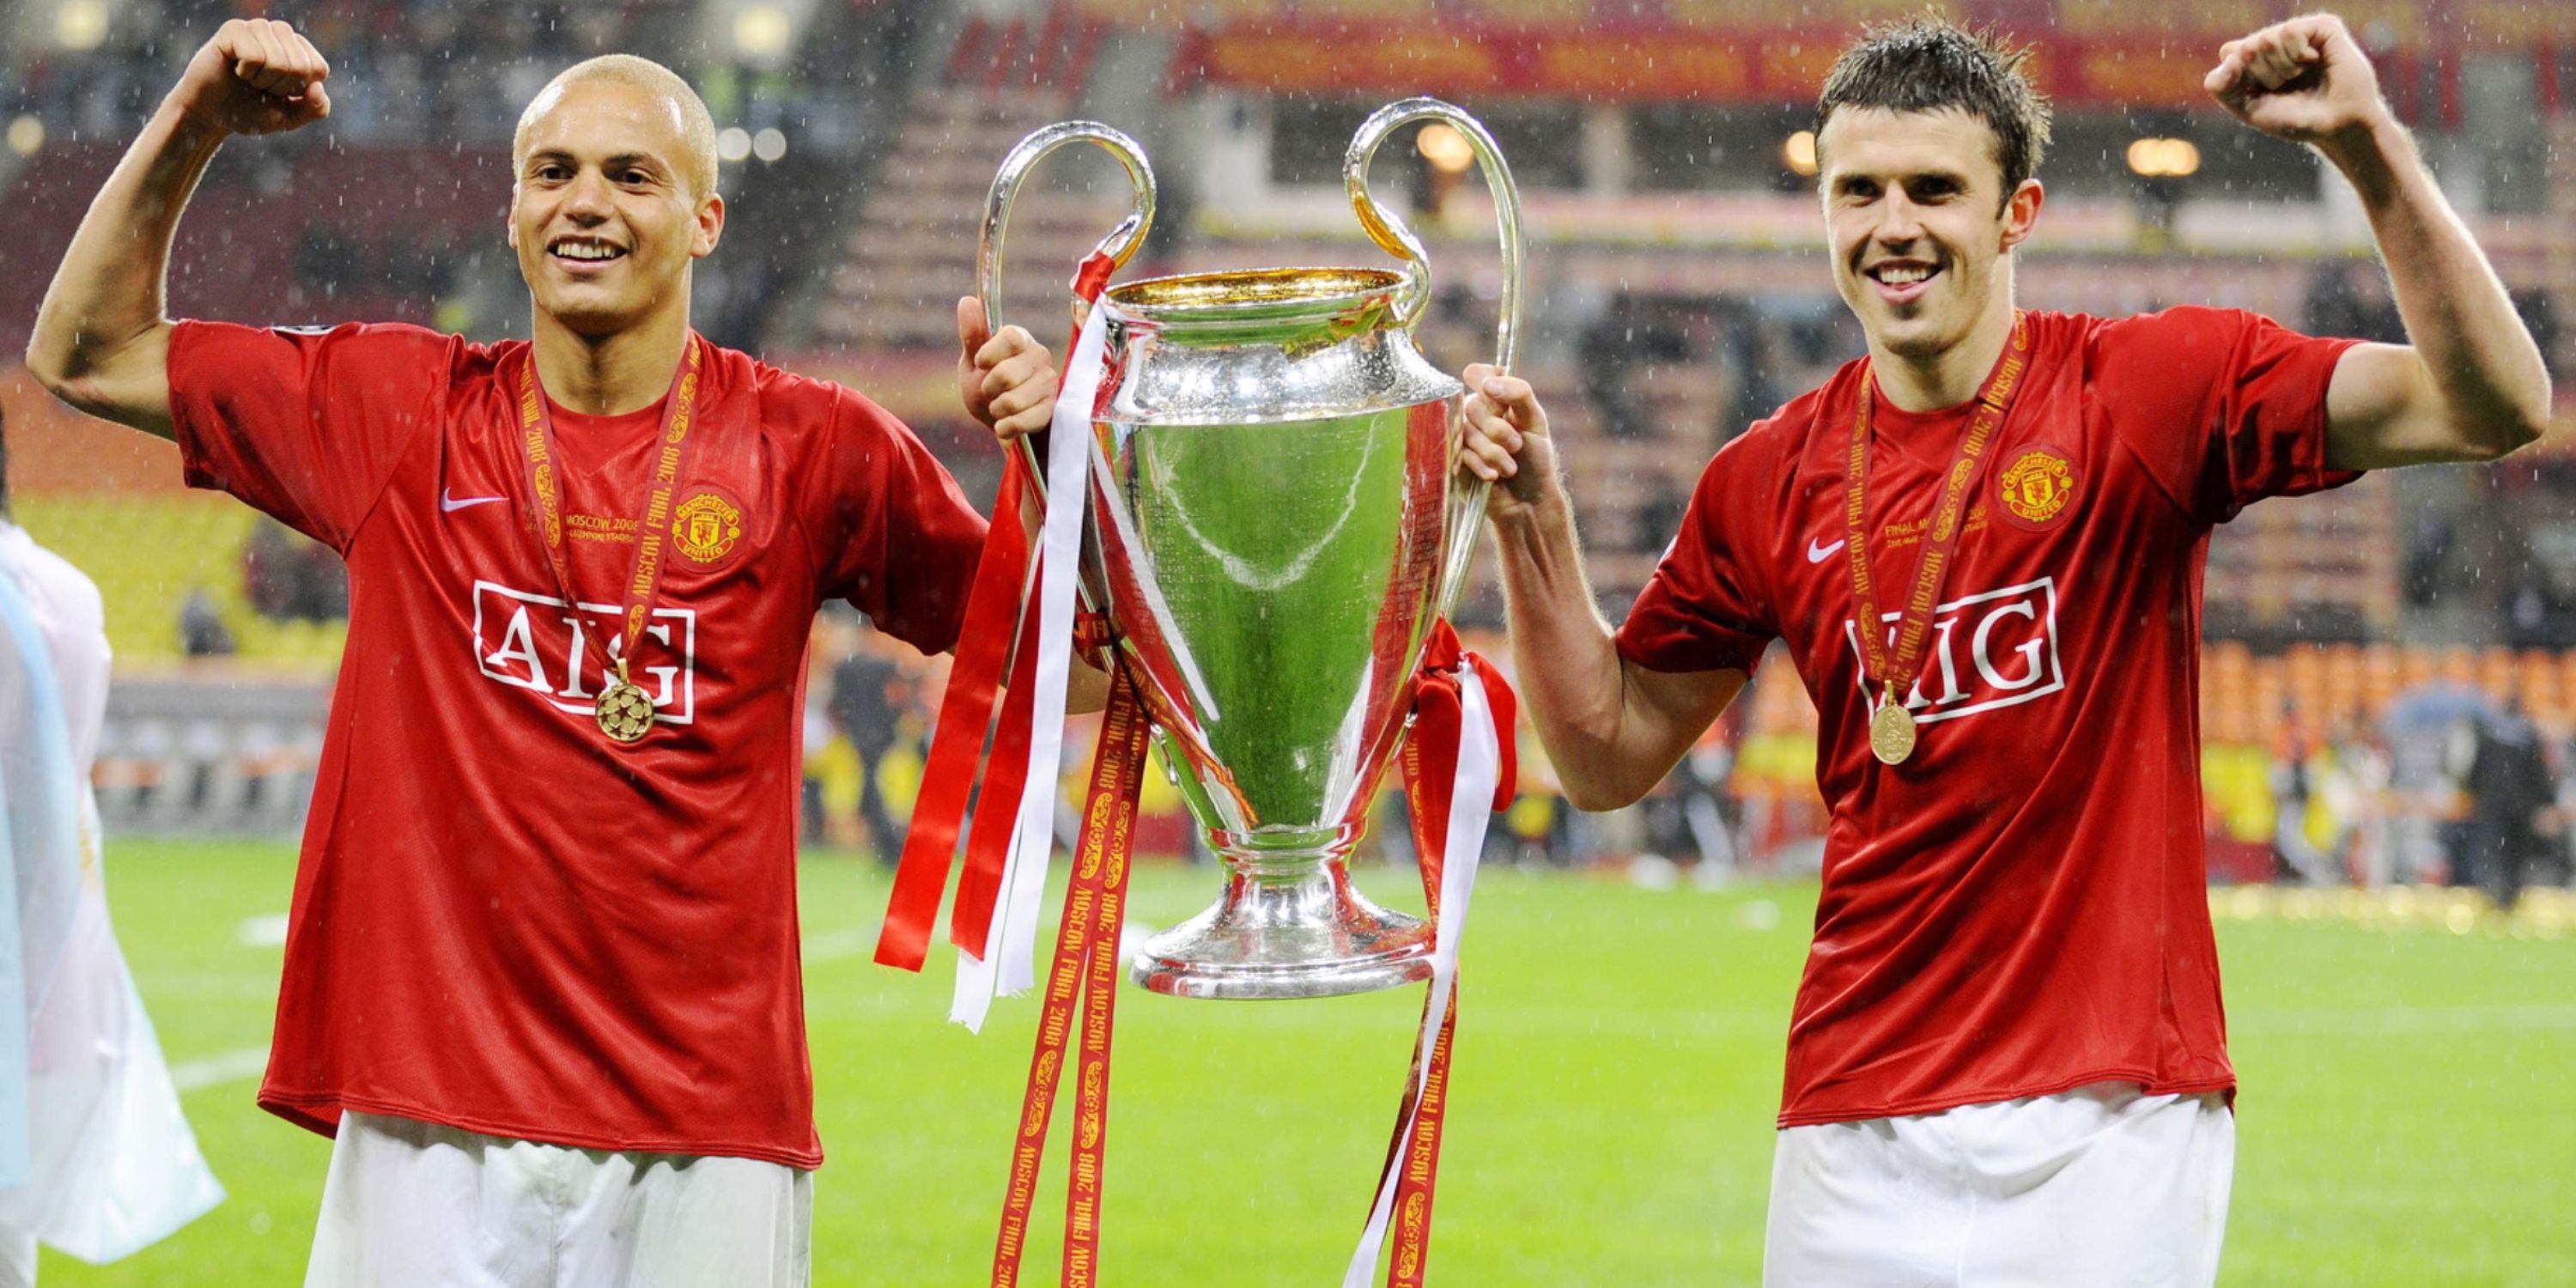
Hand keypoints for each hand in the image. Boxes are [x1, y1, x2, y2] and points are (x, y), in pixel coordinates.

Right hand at [169, 19, 331, 136]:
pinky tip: (235, 69)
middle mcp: (281, 32)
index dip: (298, 90)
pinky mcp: (234, 29)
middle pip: (300, 65)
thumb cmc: (252, 111)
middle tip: (260, 86)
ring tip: (248, 77)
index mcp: (300, 48)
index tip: (279, 91)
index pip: (318, 69)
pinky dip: (246, 72)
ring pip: (278, 62)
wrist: (213, 114)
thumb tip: (318, 88)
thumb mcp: (291, 117)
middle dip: (280, 87)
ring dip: (262, 81)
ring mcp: (257, 27)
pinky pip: (255, 56)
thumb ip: (315, 109)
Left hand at [956, 296, 1056, 440]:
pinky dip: (1006, 427)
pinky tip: (1005, 425)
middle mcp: (1040, 357)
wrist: (1002, 422)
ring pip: (1012, 401)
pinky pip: (1022, 421)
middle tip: (989, 391)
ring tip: (999, 408)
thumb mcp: (973, 364)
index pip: (1012, 337)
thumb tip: (968, 300)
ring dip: (996, 410)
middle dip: (988, 389)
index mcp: (1020, 339)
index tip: (980, 362)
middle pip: (1007, 374)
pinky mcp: (1052, 410)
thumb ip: (972, 335)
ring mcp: (1050, 383)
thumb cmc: (986, 388)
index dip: (991, 353)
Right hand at [1458, 363, 1556, 520]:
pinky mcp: (1454, 459)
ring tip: (1510, 467)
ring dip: (1494, 452)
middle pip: (1472, 405)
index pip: (1477, 374)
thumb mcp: (1536, 421)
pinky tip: (1494, 476)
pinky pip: (1461, 454)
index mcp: (1495, 398)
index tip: (1499, 401)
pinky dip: (1482, 465)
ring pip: (1467, 431)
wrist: (1529, 500)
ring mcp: (1463, 436)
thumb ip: (1519, 394)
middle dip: (1498, 429)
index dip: (1485, 384)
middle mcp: (1476, 413)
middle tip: (1517, 445)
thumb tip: (1489, 383)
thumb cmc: (1535, 458)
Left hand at [2204, 15, 2389, 150]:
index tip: (2264, 93)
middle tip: (2288, 86)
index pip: (2230, 53)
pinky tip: (2313, 61)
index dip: (2243, 78)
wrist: (2336, 126)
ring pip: (2267, 39)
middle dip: (2265, 75)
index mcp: (2255, 57)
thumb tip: (2230, 55)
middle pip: (2248, 48)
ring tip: (2302, 76)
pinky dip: (2298, 54)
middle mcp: (2276, 40)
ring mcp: (2299, 32)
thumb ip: (2222, 86)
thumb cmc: (2294, 118)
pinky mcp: (2323, 26)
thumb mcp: (2246, 107)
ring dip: (2283, 68)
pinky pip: (2291, 31)